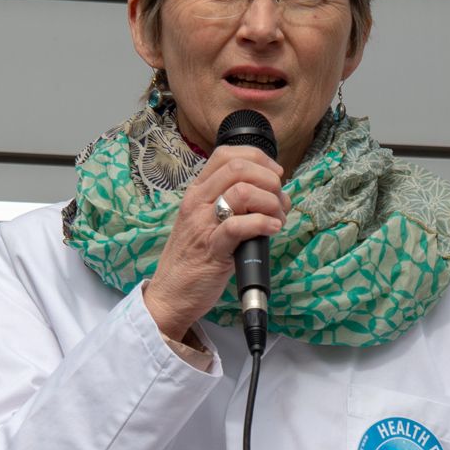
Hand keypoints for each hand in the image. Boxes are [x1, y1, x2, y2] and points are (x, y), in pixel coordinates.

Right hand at [144, 145, 286, 338]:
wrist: (170, 294)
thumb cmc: (193, 259)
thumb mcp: (205, 221)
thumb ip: (228, 203)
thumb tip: (268, 192)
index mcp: (197, 192)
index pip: (227, 155)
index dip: (259, 159)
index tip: (275, 175)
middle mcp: (197, 202)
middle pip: (239, 168)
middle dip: (270, 180)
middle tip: (279, 201)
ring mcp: (203, 224)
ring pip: (242, 192)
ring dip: (271, 202)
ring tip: (277, 218)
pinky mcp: (213, 249)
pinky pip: (239, 225)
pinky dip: (263, 223)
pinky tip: (272, 229)